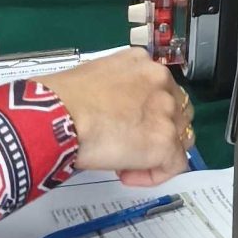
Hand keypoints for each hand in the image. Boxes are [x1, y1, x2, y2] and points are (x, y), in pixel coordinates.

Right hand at [39, 50, 192, 183]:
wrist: (58, 116)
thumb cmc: (60, 99)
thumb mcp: (95, 75)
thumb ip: (117, 88)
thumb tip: (114, 110)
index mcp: (142, 62)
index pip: (161, 89)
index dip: (147, 113)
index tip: (125, 126)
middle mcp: (161, 81)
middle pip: (177, 112)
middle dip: (157, 131)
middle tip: (127, 145)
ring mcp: (166, 111)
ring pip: (180, 138)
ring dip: (157, 153)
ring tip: (126, 162)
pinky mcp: (165, 141)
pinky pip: (174, 165)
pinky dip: (153, 175)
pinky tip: (127, 175)